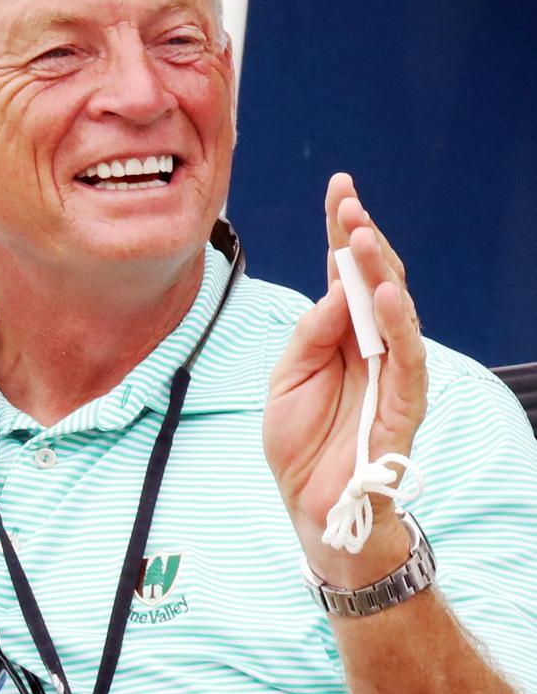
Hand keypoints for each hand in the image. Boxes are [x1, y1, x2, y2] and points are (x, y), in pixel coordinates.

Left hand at [264, 173, 427, 587]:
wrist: (311, 505)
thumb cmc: (299, 441)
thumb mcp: (286, 378)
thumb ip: (311, 333)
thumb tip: (336, 287)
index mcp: (340, 334)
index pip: (345, 273)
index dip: (341, 232)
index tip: (339, 188)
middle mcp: (369, 344)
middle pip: (373, 281)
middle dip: (360, 240)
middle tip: (347, 203)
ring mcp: (390, 370)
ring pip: (394, 310)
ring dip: (379, 271)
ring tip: (361, 236)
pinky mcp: (403, 402)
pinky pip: (407, 357)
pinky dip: (399, 324)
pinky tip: (387, 293)